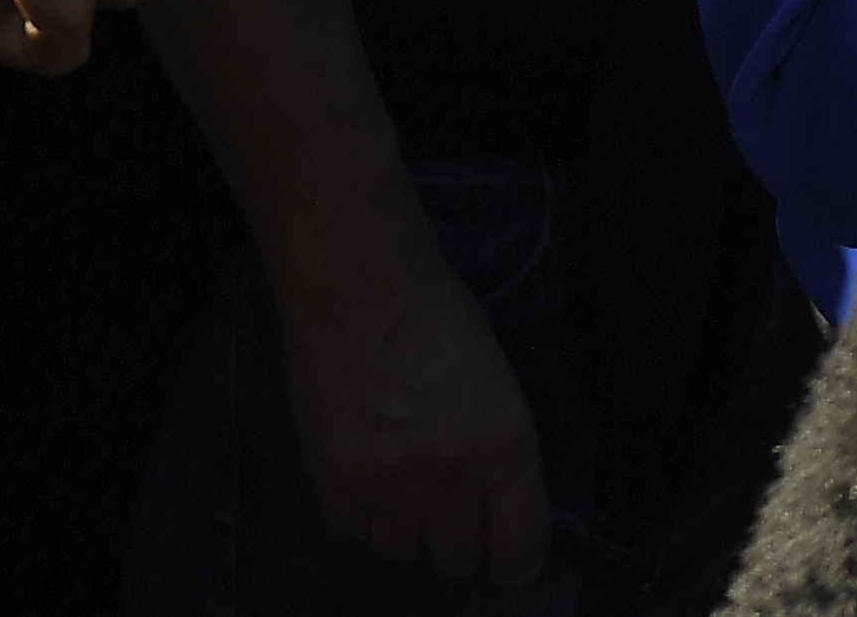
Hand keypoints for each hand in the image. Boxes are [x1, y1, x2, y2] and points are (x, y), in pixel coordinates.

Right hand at [276, 247, 550, 582]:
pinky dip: (362, 513)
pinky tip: (368, 474)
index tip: (510, 562)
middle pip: (457, 559)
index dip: (517, 563)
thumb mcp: (499, 386)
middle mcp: (451, 476)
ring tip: (405, 483)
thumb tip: (498, 509)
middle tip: (453, 511)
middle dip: (459, 541)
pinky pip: (353, 531)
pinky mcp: (335, 481)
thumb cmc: (441, 322)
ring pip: (401, 551)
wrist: (364, 293)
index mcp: (506, 447)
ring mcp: (389, 484)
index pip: (521, 545)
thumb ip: (500, 452)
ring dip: (407, 528)